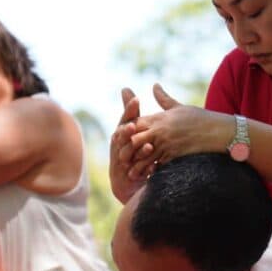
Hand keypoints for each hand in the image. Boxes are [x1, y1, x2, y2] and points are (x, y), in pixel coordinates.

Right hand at [109, 87, 154, 202]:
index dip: (129, 111)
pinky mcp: (127, 178)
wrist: (130, 182)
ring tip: (149, 146)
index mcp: (120, 135)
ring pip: (127, 156)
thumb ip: (131, 112)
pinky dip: (144, 170)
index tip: (137, 100)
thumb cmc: (130, 151)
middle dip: (127, 132)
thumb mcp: (132, 130)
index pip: (125, 120)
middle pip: (121, 138)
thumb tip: (125, 88)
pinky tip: (153, 167)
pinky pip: (136, 173)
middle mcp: (118, 148)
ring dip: (137, 151)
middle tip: (134, 125)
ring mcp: (121, 163)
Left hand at [128, 84, 232, 167]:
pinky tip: (148, 176)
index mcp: (159, 118)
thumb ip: (163, 98)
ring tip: (131, 173)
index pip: (134, 124)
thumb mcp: (178, 106)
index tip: (121, 138)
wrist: (216, 130)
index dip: (126, 131)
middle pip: (135, 141)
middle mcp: (160, 131)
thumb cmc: (198, 117)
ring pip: (145, 156)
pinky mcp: (174, 155)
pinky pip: (159, 165)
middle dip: (128, 149)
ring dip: (138, 164)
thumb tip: (154, 85)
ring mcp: (166, 144)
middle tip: (122, 158)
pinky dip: (152, 171)